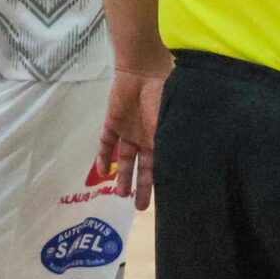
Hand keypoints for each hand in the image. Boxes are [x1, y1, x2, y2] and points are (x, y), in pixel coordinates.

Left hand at [95, 64, 166, 211]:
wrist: (142, 71)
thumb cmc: (162, 98)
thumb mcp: (168, 127)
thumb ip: (168, 149)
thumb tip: (177, 174)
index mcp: (162, 137)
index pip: (161, 165)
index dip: (160, 182)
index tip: (161, 201)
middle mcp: (146, 137)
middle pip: (143, 167)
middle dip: (141, 186)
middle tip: (139, 207)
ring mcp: (129, 130)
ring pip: (124, 159)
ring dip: (122, 176)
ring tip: (121, 195)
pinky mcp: (112, 123)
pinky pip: (107, 143)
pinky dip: (104, 158)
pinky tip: (103, 172)